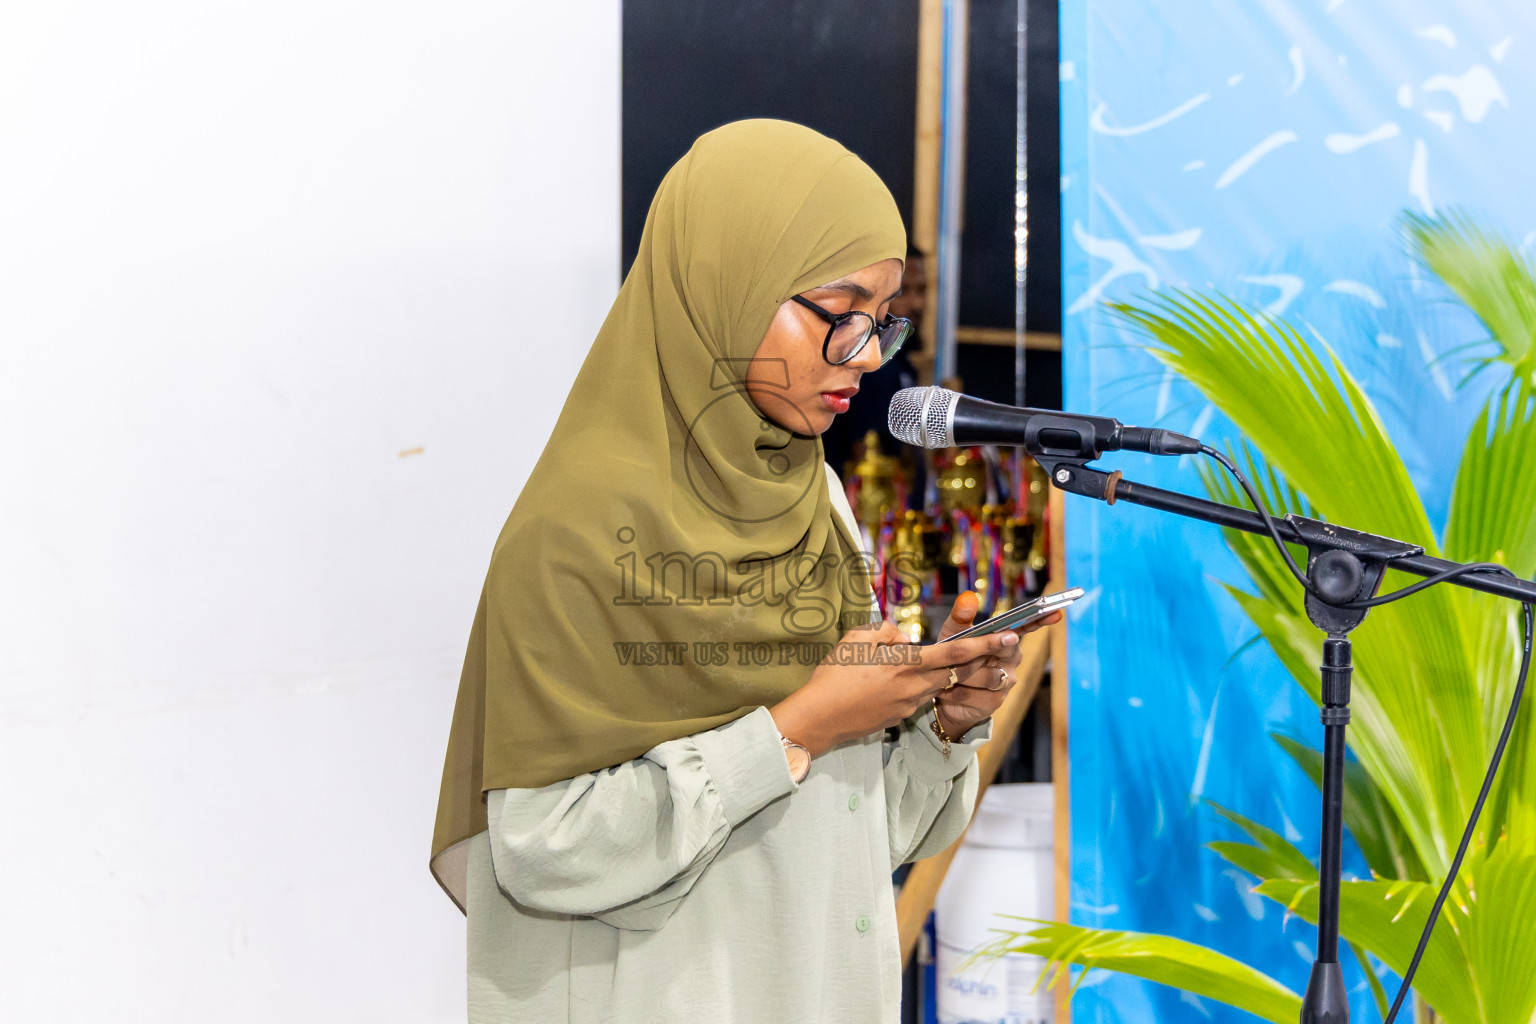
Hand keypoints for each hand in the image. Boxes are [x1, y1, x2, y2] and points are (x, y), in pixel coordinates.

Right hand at [769, 618, 1017, 756]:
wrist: (819, 719)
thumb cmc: (833, 676)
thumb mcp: (856, 640)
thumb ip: (886, 632)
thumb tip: (904, 637)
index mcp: (906, 664)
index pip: (956, 652)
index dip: (986, 644)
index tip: (1009, 636)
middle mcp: (914, 686)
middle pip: (955, 671)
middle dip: (976, 659)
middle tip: (993, 646)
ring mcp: (908, 705)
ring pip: (937, 683)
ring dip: (941, 672)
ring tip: (920, 661)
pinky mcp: (899, 717)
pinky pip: (917, 696)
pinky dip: (917, 685)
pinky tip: (890, 681)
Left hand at [932, 591, 1061, 738]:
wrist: (941, 692)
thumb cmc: (951, 657)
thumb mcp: (952, 635)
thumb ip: (961, 617)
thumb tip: (967, 596)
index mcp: (1004, 638)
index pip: (1025, 626)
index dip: (1040, 619)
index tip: (1055, 613)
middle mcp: (1011, 658)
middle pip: (1007, 649)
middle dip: (982, 649)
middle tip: (962, 653)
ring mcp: (1007, 680)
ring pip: (989, 675)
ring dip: (965, 674)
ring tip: (950, 673)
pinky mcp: (996, 701)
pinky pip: (978, 694)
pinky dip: (959, 691)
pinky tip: (950, 690)